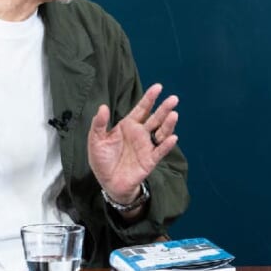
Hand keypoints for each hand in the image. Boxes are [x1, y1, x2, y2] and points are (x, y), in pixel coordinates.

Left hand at [88, 83, 178, 203]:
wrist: (108, 183)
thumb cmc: (102, 160)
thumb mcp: (96, 140)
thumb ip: (99, 124)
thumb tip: (102, 106)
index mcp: (128, 125)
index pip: (141, 109)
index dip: (149, 98)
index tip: (158, 87)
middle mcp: (140, 133)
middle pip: (155, 118)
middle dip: (164, 108)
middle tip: (173, 98)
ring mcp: (147, 146)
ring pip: (161, 132)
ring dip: (168, 124)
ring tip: (174, 115)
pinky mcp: (150, 160)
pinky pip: (160, 151)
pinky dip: (166, 145)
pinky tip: (173, 138)